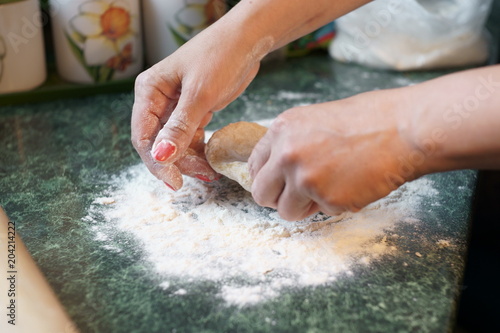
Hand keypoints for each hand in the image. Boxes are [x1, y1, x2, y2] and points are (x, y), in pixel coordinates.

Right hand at [131, 22, 266, 189]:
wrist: (247, 40)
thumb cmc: (221, 57)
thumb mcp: (200, 94)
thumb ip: (180, 127)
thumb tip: (160, 157)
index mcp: (149, 91)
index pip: (143, 135)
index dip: (155, 161)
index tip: (173, 181)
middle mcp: (158, 99)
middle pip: (158, 142)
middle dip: (176, 162)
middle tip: (200, 176)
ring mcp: (176, 106)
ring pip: (176, 143)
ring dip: (190, 160)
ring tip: (210, 172)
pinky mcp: (194, 110)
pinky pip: (191, 137)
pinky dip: (200, 151)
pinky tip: (211, 162)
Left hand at [248, 90, 414, 220]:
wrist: (404, 129)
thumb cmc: (368, 119)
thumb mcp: (315, 120)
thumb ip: (291, 143)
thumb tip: (276, 168)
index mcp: (281, 130)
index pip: (254, 166)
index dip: (266, 178)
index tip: (276, 184)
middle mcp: (287, 155)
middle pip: (261, 194)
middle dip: (277, 199)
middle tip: (296, 196)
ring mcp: (305, 179)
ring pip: (286, 212)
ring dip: (303, 207)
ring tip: (329, 189)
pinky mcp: (327, 200)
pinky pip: (320, 212)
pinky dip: (334, 204)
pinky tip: (352, 184)